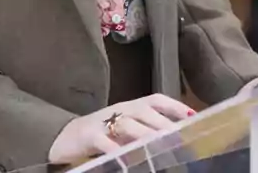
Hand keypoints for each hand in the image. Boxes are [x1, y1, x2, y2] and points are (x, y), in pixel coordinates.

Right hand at [47, 93, 194, 164]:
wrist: (65, 137)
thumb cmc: (102, 134)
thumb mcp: (125, 130)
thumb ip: (145, 131)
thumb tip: (173, 139)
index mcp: (130, 107)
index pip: (155, 100)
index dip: (174, 106)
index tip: (192, 115)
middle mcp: (119, 110)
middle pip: (144, 111)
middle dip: (162, 123)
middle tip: (178, 136)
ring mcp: (103, 122)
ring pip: (127, 123)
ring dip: (143, 133)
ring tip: (157, 145)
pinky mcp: (89, 135)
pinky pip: (104, 141)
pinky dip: (115, 150)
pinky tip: (124, 158)